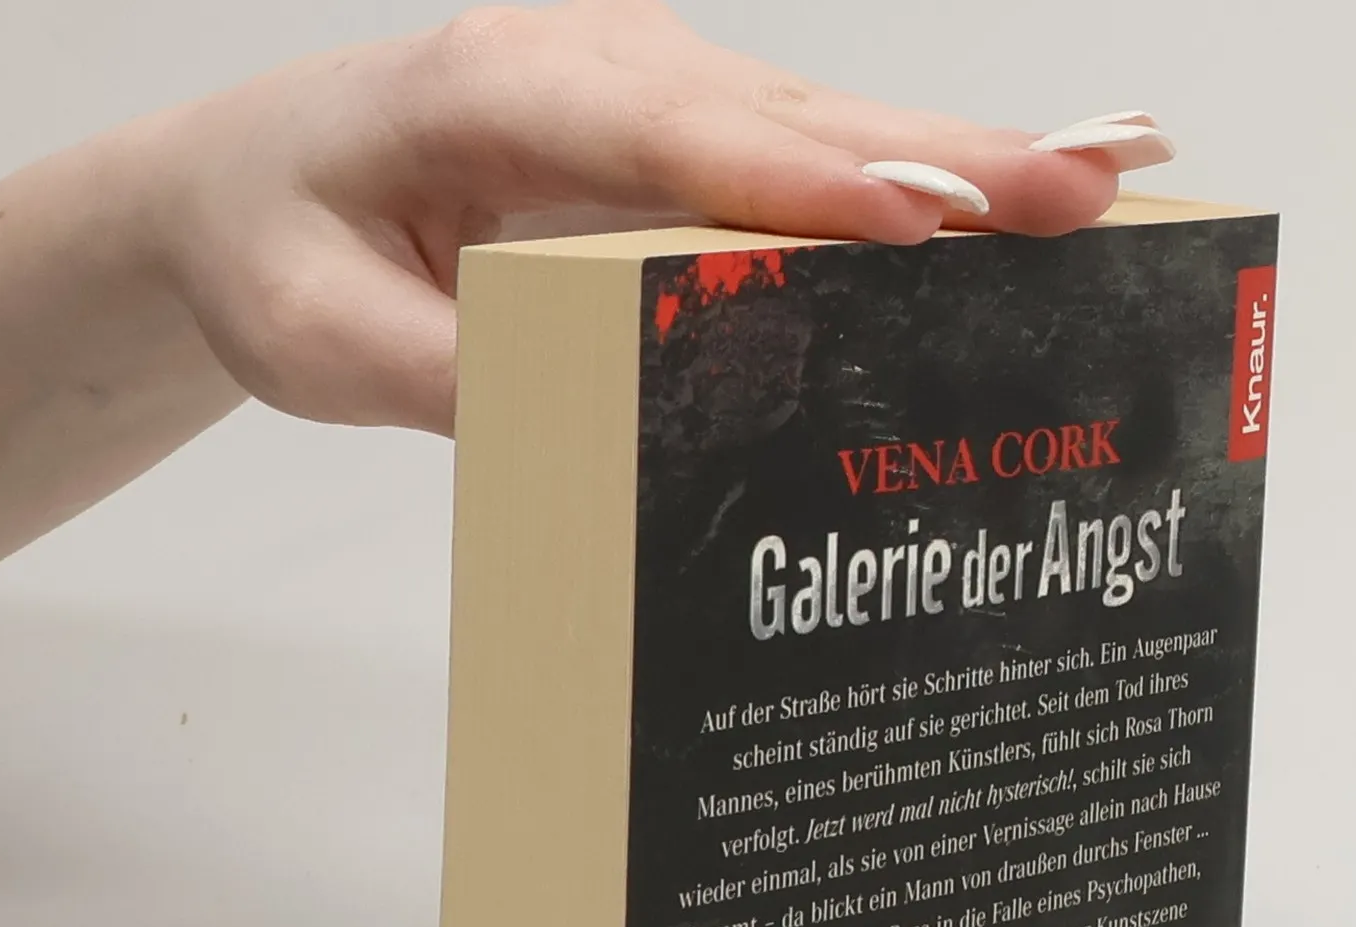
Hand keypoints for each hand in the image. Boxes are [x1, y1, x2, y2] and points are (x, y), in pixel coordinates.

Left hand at [145, 0, 1173, 434]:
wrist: (252, 190)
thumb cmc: (283, 251)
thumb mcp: (327, 346)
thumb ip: (453, 382)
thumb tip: (604, 429)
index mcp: (492, 93)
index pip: (666, 139)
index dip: (800, 180)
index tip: (916, 222)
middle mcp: (592, 67)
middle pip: (788, 116)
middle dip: (946, 160)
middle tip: (1088, 193)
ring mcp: (645, 91)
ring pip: (821, 126)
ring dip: (961, 167)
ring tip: (1103, 191)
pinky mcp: (676, 135)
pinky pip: (805, 156)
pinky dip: (914, 181)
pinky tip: (1009, 201)